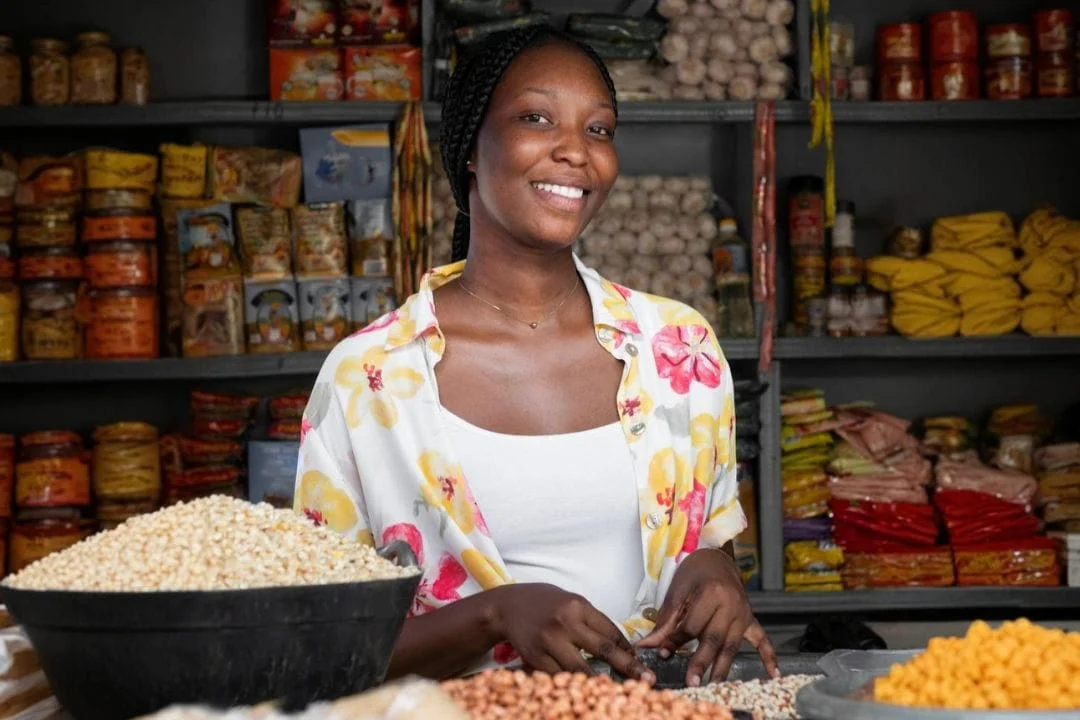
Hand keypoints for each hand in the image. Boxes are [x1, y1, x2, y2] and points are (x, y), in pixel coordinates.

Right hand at [489, 583, 652, 681]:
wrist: (508, 605)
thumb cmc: (545, 603)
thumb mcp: (571, 603)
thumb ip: (591, 622)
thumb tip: (619, 646)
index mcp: (578, 606)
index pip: (611, 631)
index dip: (629, 650)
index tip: (641, 663)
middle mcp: (566, 623)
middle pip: (604, 650)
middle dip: (629, 667)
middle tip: (647, 681)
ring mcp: (549, 641)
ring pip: (582, 669)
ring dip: (601, 683)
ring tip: (617, 693)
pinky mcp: (535, 657)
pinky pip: (560, 676)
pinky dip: (573, 685)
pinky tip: (583, 690)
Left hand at [637, 548, 776, 686]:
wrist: (715, 557)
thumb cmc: (694, 571)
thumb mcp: (677, 591)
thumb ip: (665, 621)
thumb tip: (647, 645)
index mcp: (711, 593)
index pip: (692, 625)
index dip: (676, 640)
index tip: (662, 653)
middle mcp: (731, 604)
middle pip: (714, 638)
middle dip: (701, 662)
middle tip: (691, 681)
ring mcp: (743, 613)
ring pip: (732, 645)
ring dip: (723, 667)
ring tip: (714, 686)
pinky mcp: (750, 619)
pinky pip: (762, 639)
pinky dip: (768, 656)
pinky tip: (773, 673)